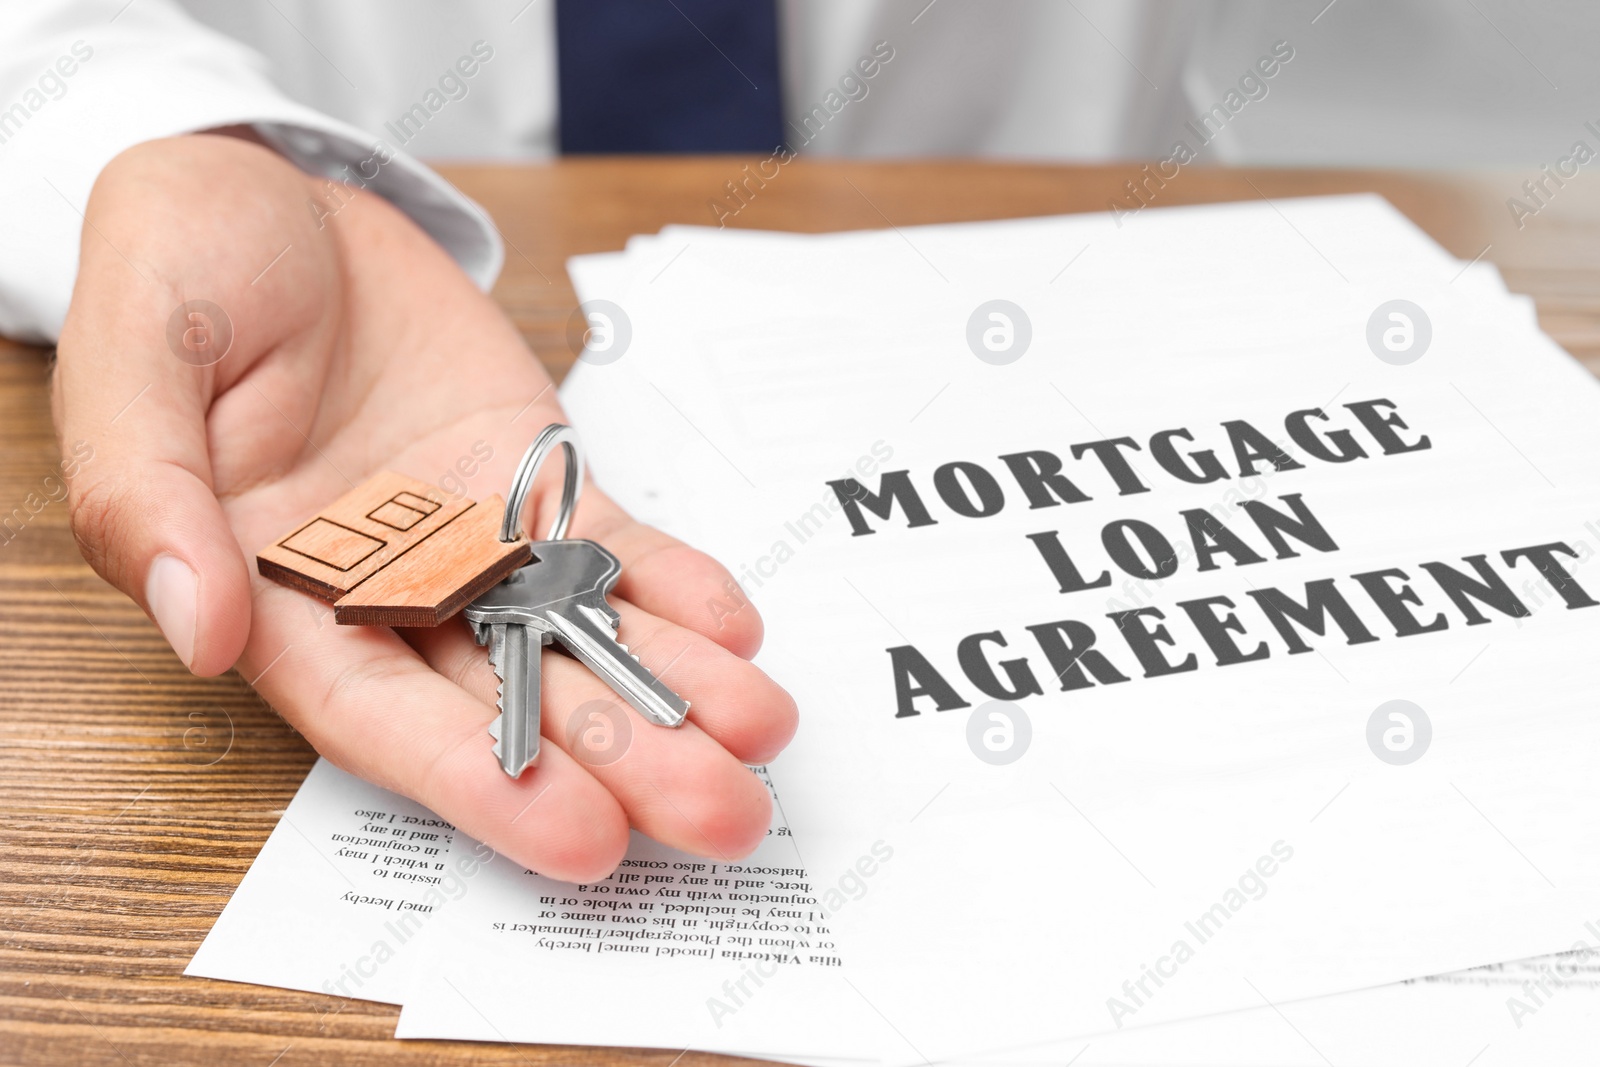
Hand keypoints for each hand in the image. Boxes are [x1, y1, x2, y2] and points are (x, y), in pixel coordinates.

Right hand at [53, 134, 795, 879]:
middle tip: (724, 815)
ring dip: (672, 689)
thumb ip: (154, 501)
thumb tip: (204, 632)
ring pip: (577, 633)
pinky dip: (672, 585)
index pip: (382, 717)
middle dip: (618, 760)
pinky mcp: (529, 480)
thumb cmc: (180, 270)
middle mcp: (385, 592)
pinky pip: (608, 544)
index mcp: (274, 596)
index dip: (479, 779)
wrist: (269, 195)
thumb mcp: (132, 365)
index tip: (577, 837)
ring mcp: (470, 539)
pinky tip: (736, 627)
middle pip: (509, 699)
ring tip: (762, 733)